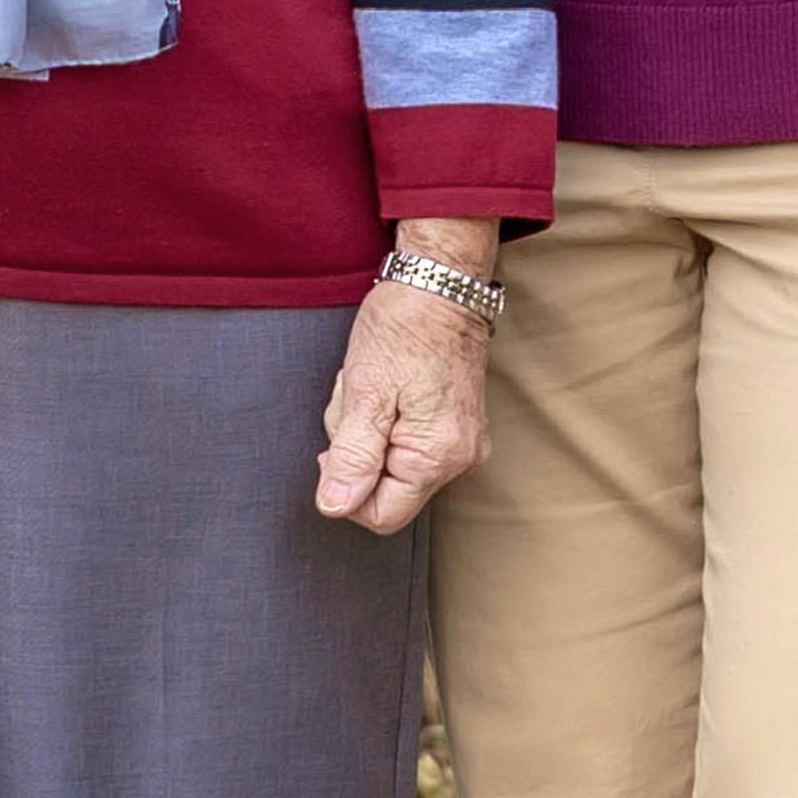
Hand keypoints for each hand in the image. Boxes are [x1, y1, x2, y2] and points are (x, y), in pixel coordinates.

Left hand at [313, 227, 498, 532]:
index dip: (346, 487)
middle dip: (357, 448)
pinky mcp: (455, 425)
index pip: (381, 515)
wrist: (439, 282)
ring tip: (374, 384)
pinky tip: (388, 386)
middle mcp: (460, 457)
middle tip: (360, 399)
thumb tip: (335, 506)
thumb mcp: (365, 393)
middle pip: (385, 487)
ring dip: (368, 428)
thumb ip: (352, 458)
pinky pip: (406, 441)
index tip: (337, 444)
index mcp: (438, 456)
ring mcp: (462, 441)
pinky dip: (386, 418)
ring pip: (391, 462)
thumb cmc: (404, 327)